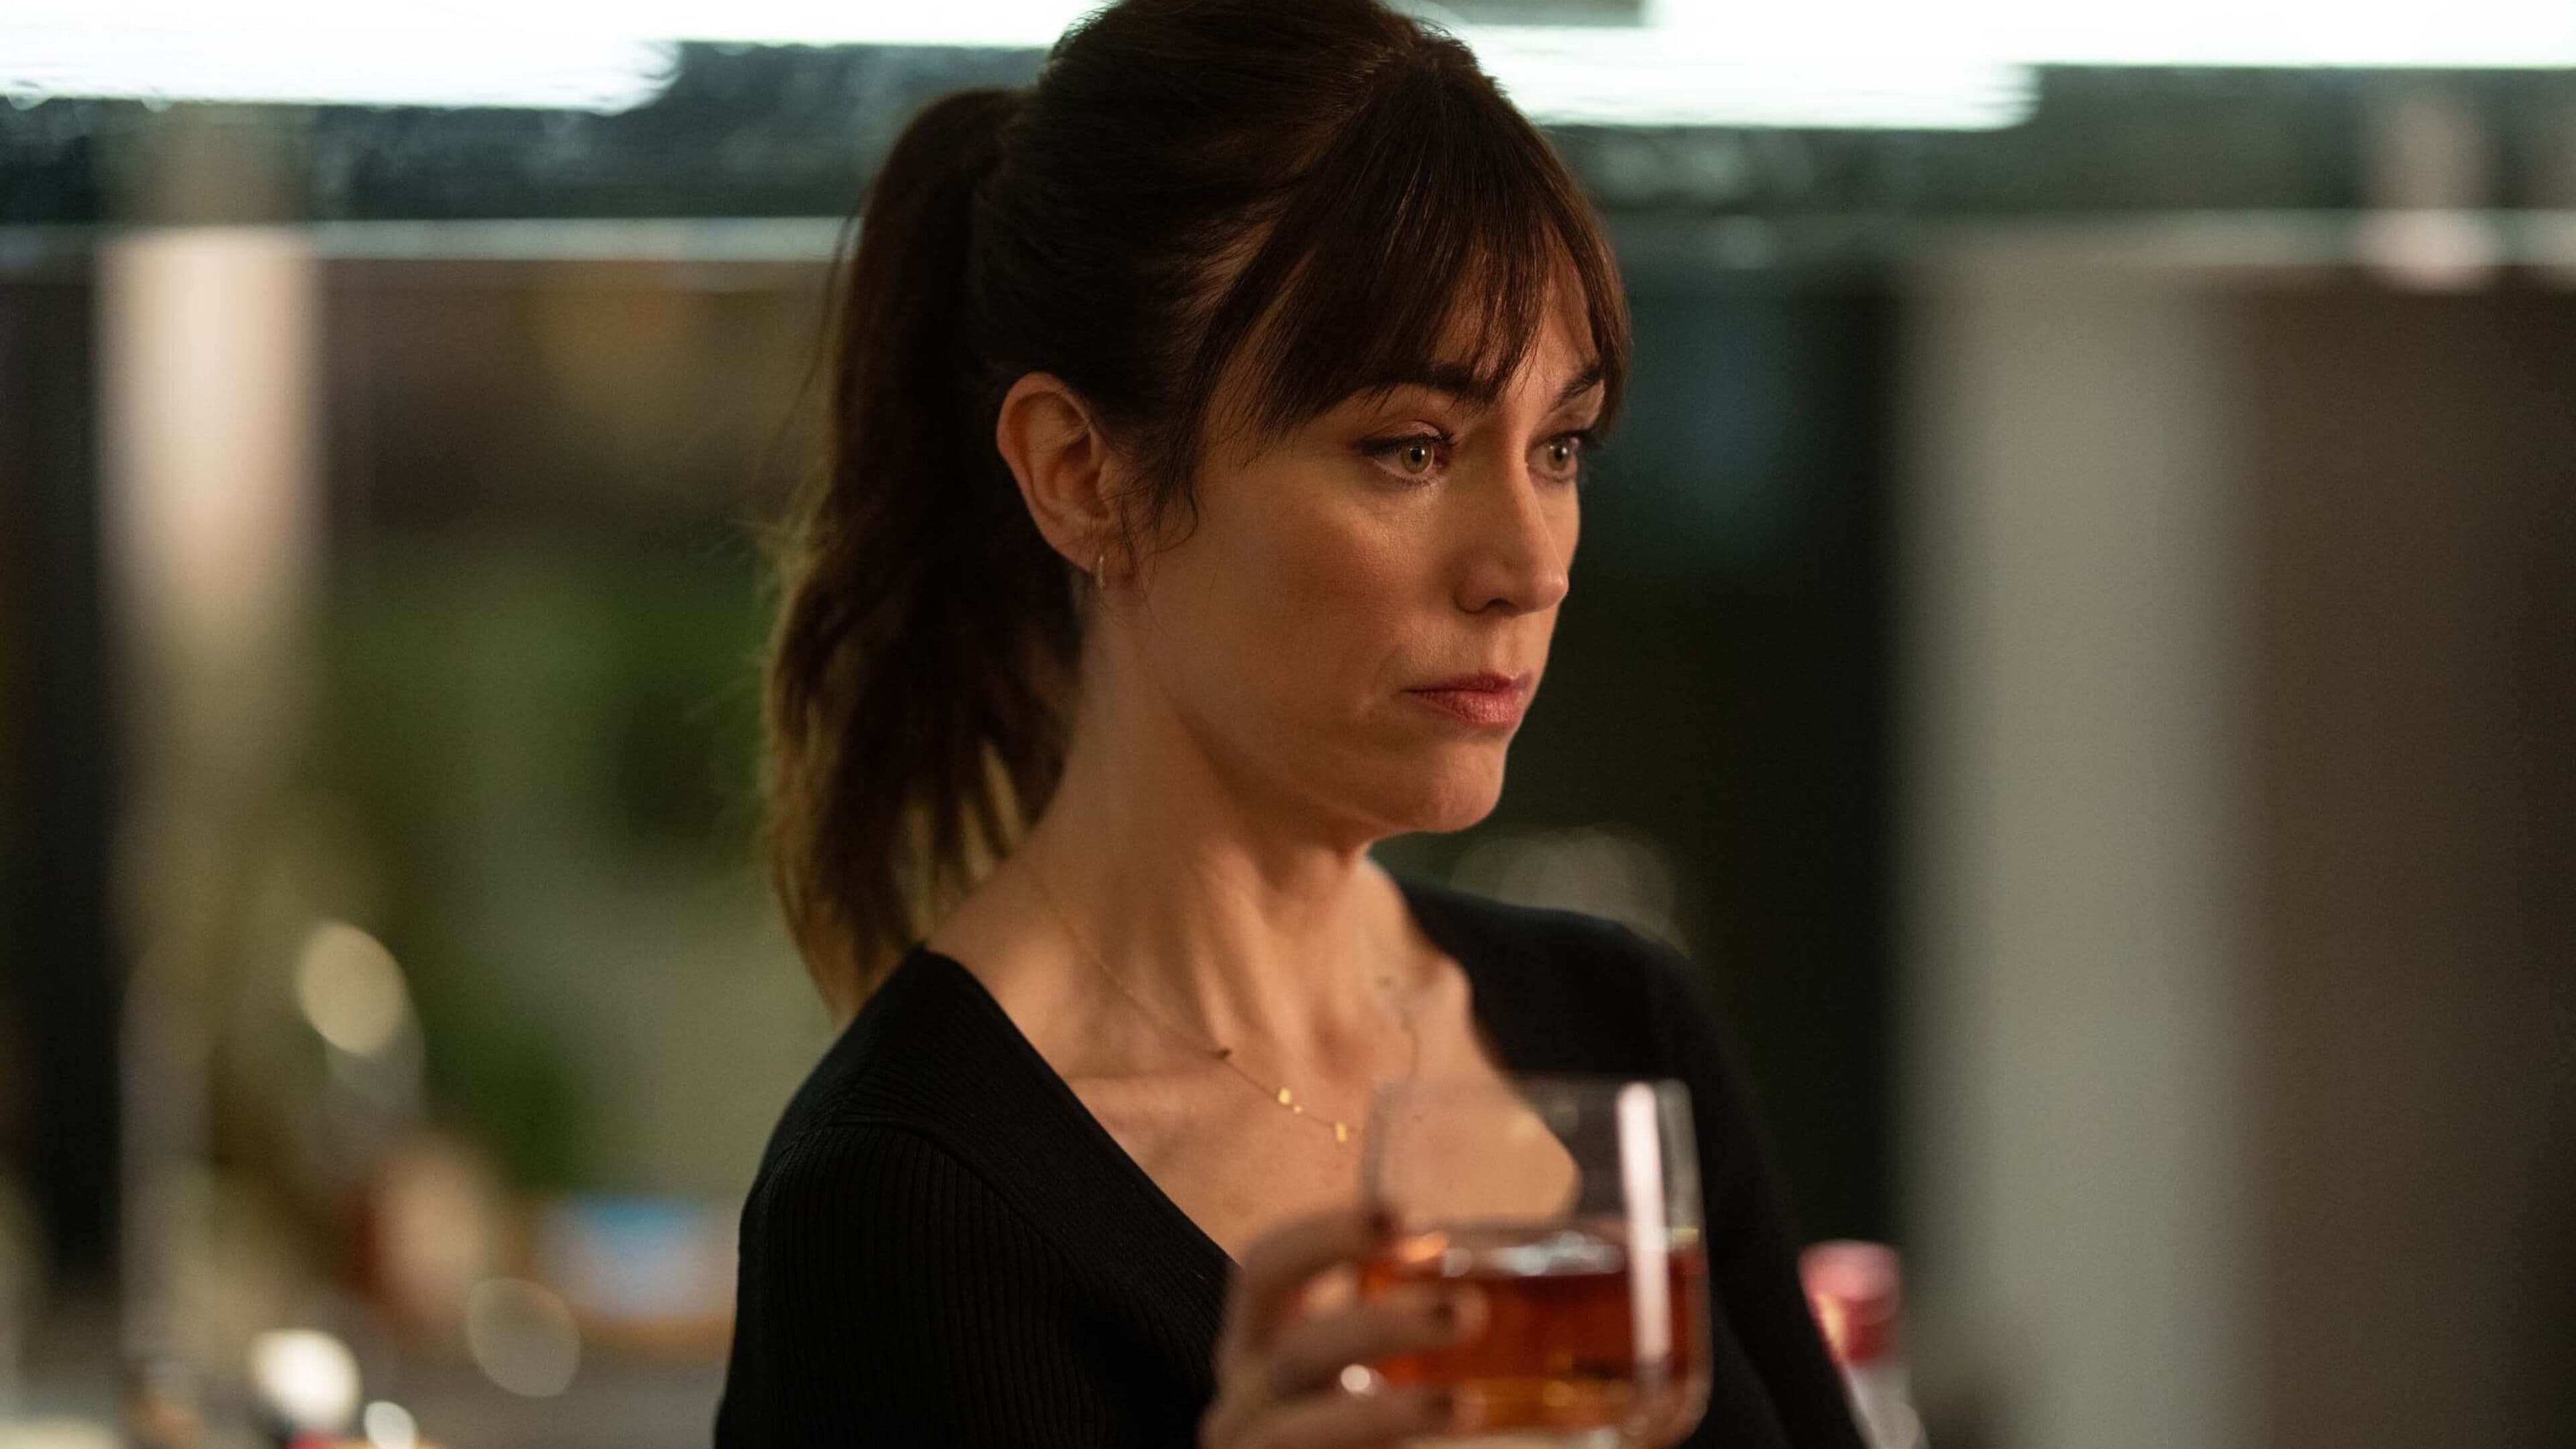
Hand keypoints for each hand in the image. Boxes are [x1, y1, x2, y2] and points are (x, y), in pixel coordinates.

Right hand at [1198, 1201, 1488, 1447]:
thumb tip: (1527, 1269)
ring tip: (1465, 1405)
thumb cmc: (1340, 1411)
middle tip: (1467, 1310)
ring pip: (1300, 1432)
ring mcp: (1255, 1447)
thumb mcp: (1353, 1356)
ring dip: (1386, 1415)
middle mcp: (1247, 1392)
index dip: (1323, 1237)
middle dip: (1381, 1328)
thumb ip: (1416, 1316)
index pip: (1267, 1269)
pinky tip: (1444, 1441)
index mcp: (1260, 1337)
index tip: (1400, 1215)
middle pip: (1297, 1352)